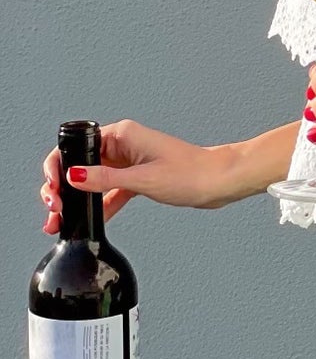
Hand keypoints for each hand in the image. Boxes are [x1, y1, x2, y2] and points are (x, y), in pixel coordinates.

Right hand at [39, 121, 235, 231]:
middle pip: (80, 164)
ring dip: (77, 200)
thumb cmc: (190, 173)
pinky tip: (89, 223)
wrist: (218, 182)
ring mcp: (129, 162)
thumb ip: (105, 179)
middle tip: (54, 211)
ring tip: (61, 222)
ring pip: (92, 180)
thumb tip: (73, 176)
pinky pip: (110, 191)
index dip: (58, 166)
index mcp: (122, 135)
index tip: (53, 188)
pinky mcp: (137, 177)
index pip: (76, 146)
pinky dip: (99, 205)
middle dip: (62, 187)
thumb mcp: (142, 179)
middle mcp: (122, 145)